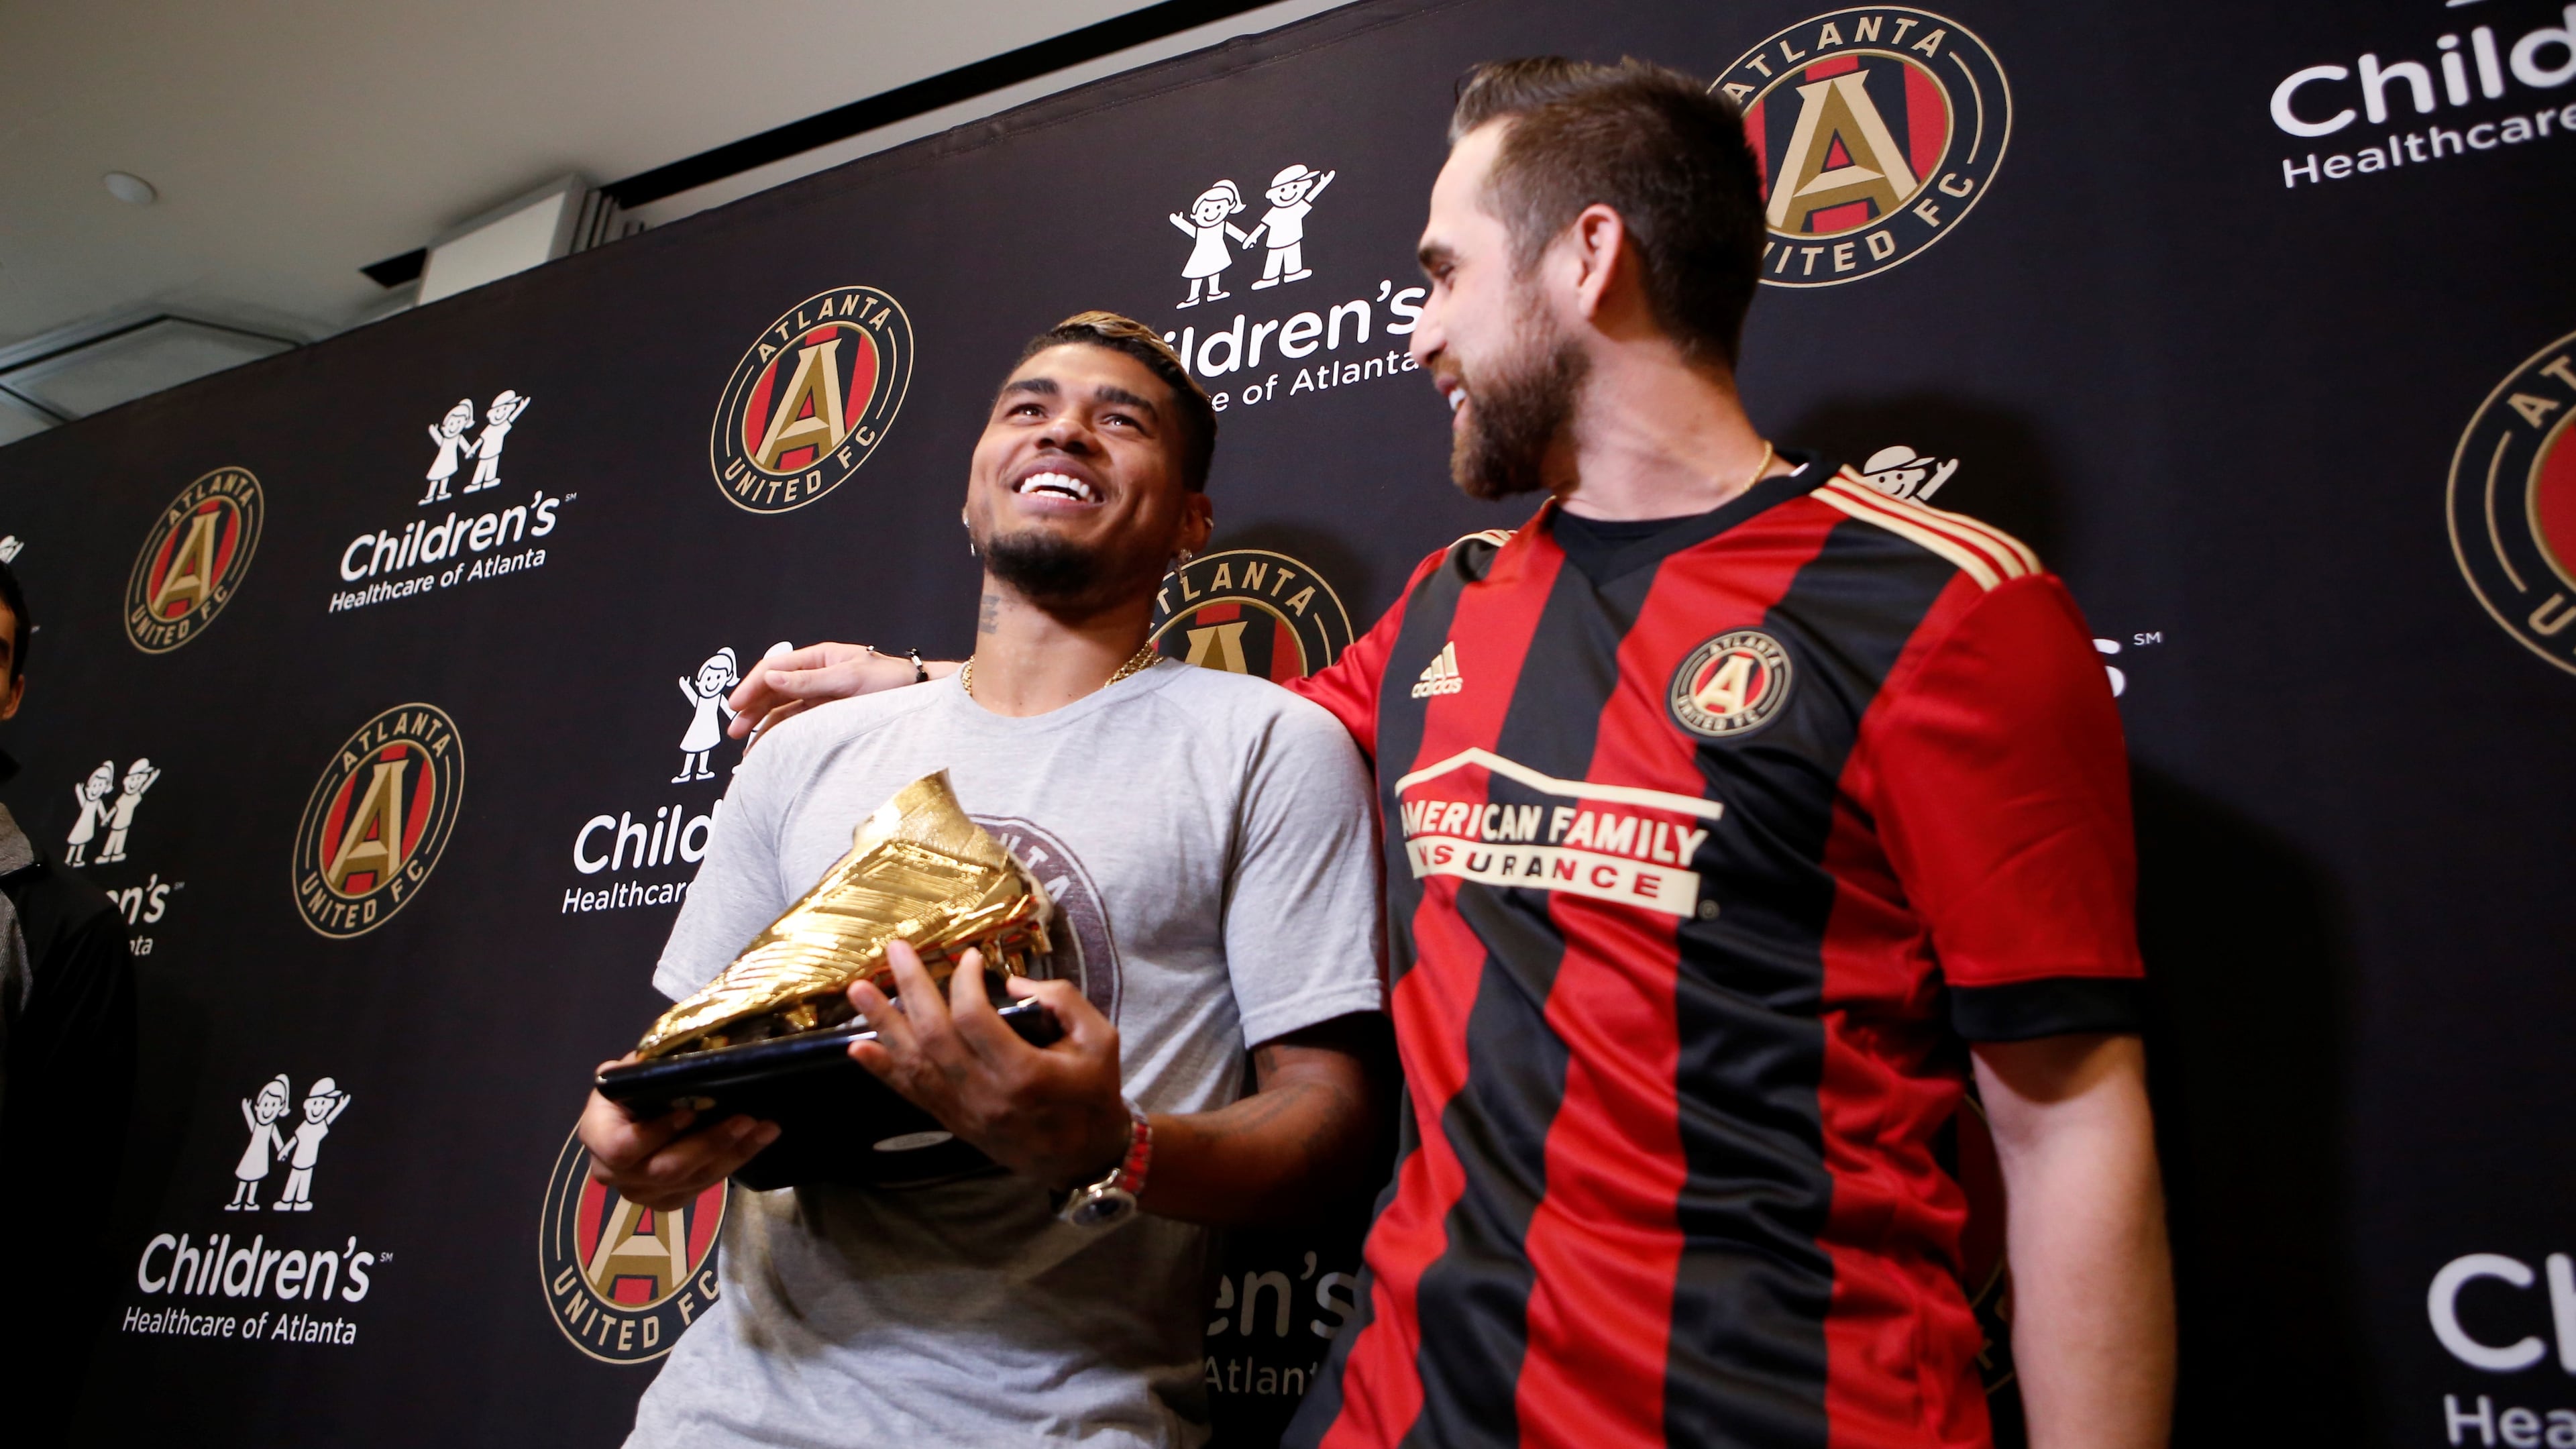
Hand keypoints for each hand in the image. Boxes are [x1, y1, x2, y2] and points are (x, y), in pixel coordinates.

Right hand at [577, 1055, 778, 1210]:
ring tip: (763, 1128)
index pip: (622, 1147)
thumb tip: (689, 1050)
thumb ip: (648, 1068)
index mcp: (598, 1135)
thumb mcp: (634, 1070)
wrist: (632, 1113)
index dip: (656, 1134)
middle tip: (745, 1119)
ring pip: (691, 1181)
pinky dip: (734, 1162)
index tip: (689, 1112)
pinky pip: (703, 1187)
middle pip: (664, 1169)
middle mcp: (612, 1171)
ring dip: (732, 1154)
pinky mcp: (667, 1200)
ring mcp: (640, 1192)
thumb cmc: (633, 1087)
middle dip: (709, 1144)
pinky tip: (758, 1140)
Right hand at [724, 642, 915, 744]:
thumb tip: (770, 677)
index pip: (775, 669)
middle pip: (774, 691)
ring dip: (763, 726)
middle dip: (752, 710)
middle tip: (735, 731)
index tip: (736, 705)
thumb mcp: (849, 679)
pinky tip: (770, 748)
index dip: (752, 686)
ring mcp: (822, 696)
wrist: (921, 698)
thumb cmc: (892, 681)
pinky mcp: (830, 716)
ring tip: (747, 747)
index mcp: (819, 657)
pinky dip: (783, 734)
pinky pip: (799, 723)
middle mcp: (816, 675)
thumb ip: (808, 681)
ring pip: (783, 710)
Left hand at [846, 943, 1129, 1190]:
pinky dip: (883, 1070)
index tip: (970, 957)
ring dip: (883, 1024)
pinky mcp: (954, 1121)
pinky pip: (911, 1094)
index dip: (965, 981)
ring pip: (914, 1063)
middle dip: (911, 988)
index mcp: (1024, 1073)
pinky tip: (858, 1048)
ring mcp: (965, 1111)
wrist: (1085, 1157)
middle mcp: (986, 1094)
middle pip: (933, 1035)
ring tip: (858, 990)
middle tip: (894, 950)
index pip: (974, 1018)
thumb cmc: (1094, 1093)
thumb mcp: (1100, 1038)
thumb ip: (1062, 1001)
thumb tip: (1011, 984)